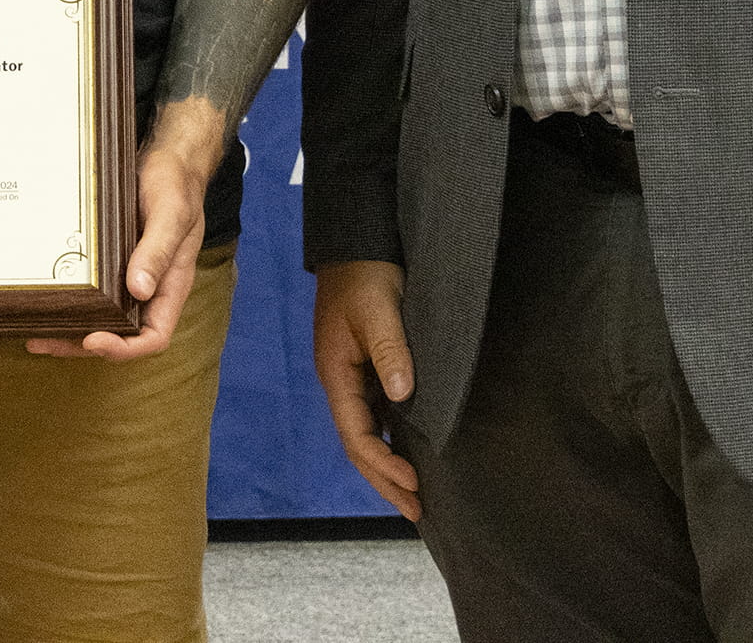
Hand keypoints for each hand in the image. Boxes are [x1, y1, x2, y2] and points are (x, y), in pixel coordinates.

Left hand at [30, 130, 208, 359]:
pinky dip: (71, 300)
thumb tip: (139, 290)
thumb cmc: (176, 185)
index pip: (154, 336)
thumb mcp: (171, 214)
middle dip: (82, 345)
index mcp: (171, 286)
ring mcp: (128, 276)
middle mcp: (149, 288)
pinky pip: (92, 291)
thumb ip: (158, 250)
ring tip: (35, 333)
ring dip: (71, 329)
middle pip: (120, 335)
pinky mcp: (110, 262)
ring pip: (102, 318)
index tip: (92, 340)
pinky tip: (46, 298)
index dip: (124, 348)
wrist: (167, 159)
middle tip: (44, 342)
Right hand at [313, 260, 420, 519]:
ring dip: (386, 465)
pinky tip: (407, 452)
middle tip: (415, 511)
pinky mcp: (365, 367)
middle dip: (383, 479)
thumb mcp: (379, 310)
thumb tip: (402, 396)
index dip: (383, 464)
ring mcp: (351, 376)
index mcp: (336, 373)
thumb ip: (390, 351)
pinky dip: (389, 440)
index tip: (413, 484)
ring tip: (412, 495)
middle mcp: (340, 381)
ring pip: (365, 433)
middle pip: (357, 444)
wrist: (356, 243)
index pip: (356, 434)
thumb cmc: (365, 274)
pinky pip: (374, 415)